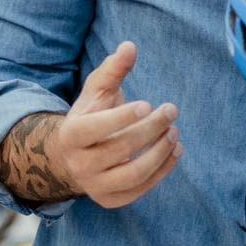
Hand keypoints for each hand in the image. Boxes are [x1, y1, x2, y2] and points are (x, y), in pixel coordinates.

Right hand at [48, 41, 182, 208]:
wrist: (70, 157)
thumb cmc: (89, 115)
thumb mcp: (95, 91)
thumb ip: (113, 69)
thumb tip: (130, 46)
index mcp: (71, 135)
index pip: (94, 129)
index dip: (121, 118)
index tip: (148, 103)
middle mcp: (79, 164)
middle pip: (119, 149)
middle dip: (150, 129)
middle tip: (171, 110)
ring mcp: (94, 186)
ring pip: (133, 174)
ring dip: (160, 153)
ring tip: (175, 132)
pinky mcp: (110, 199)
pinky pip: (140, 189)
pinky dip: (162, 170)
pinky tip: (175, 150)